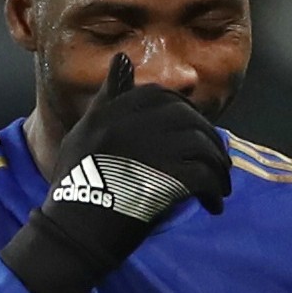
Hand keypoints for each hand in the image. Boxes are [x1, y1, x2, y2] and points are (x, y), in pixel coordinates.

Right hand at [0, 53, 230, 292]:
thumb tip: (122, 58)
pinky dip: (214, 190)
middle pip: (188, 119)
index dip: (184, 113)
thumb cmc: (75, 187)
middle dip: (209, 140)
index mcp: (111, 111)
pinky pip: (204, 176)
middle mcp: (130, 123)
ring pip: (202, 146)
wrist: (71, 235)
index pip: (160, 96)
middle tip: (216, 164)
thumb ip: (107, 97)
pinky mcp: (163, 179)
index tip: (191, 134)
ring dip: (218, 167)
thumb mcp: (84, 134)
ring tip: (220, 187)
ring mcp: (147, 150)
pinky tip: (213, 204)